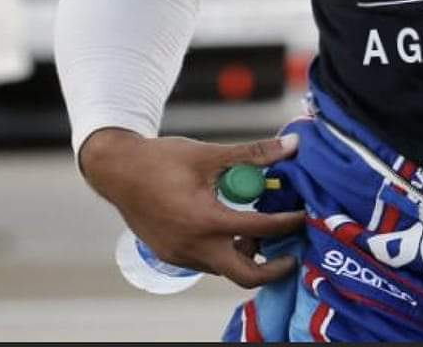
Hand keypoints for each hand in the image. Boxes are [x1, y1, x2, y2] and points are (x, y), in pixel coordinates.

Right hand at [80, 128, 305, 287]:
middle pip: (245, 275)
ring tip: (261, 230)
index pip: (260, 229)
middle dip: (274, 268)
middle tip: (293, 253)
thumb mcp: (210, 154)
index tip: (304, 216)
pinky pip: (207, 262)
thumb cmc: (163, 160)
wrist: (117, 171)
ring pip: (225, 268)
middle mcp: (193, 246)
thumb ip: (254, 154)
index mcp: (206, 221)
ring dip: (246, 254)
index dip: (288, 223)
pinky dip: (225, 251)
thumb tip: (293, 147)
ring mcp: (180, 256)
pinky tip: (233, 229)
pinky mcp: (172, 255)